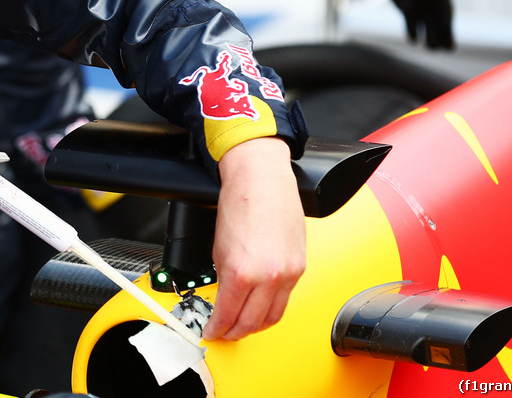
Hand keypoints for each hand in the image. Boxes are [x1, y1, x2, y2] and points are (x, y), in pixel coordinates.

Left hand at [204, 138, 305, 341]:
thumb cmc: (240, 203)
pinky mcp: (300, 267)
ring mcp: (288, 273)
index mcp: (242, 271)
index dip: (217, 329)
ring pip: (274, 317)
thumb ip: (224, 277)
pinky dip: (272, 308)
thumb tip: (225, 297)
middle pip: (252, 323)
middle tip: (225, 332)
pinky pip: (286, 299)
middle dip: (235, 332)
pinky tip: (261, 306)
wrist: (262, 179)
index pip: (228, 315)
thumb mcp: (219, 247)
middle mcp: (268, 276)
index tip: (211, 331)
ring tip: (242, 324)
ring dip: (256, 326)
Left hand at [344, 0, 454, 48]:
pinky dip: (412, 23)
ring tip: (434, 49)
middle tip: (447, 49)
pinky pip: (408, 8)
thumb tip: (408, 8)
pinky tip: (413, 39)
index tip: (448, 34)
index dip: (445, 17)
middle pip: (436, 6)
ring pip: (424, 10)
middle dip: (442, 28)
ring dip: (429, 29)